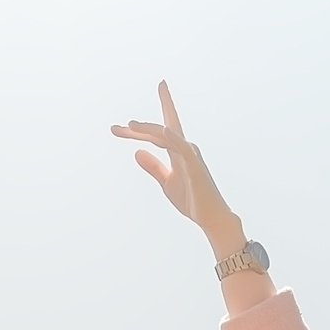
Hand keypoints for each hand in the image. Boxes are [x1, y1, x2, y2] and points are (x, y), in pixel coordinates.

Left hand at [114, 82, 241, 252]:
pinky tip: (162, 130)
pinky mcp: (195, 166)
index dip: (148, 120)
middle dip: (141, 124)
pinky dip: (172, 138)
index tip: (134, 111)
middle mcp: (185, 148)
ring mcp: (190, 155)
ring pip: (166, 135)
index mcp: (177, 152)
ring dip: (148, 129)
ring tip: (129, 125)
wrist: (210, 218)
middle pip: (161, 128)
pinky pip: (182, 148)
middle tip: (119, 124)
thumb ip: (153, 166)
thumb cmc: (192, 199)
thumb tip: (136, 152)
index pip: (161, 131)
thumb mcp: (166, 182)